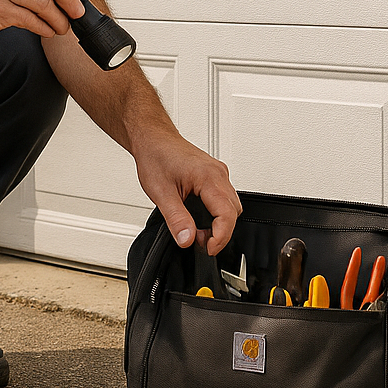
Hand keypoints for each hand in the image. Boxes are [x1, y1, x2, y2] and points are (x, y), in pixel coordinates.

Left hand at [134, 130, 240, 254]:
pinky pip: (225, 196)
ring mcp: (218, 172)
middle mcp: (218, 173)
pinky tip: (201, 216)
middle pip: (233, 212)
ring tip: (198, 230)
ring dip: (220, 222)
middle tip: (199, 241)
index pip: (226, 214)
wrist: (153, 139)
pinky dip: (217, 211)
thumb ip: (176, 219)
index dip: (220, 237)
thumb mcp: (161, 193)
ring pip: (232, 204)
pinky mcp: (214, 173)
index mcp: (208, 177)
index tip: (208, 249)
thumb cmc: (156, 156)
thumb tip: (187, 240)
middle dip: (220, 232)